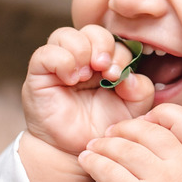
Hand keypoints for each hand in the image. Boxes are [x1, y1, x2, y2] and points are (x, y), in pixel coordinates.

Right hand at [22, 25, 154, 155]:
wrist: (78, 151)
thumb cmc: (103, 128)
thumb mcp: (132, 109)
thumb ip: (141, 90)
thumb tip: (131, 76)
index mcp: (105, 61)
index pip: (114, 40)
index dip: (120, 53)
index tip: (119, 76)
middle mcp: (81, 58)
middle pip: (91, 31)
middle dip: (103, 46)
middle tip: (106, 70)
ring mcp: (58, 64)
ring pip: (66, 35)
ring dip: (82, 50)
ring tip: (86, 76)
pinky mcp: (39, 74)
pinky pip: (45, 53)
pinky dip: (62, 61)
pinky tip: (71, 79)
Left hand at [78, 104, 181, 181]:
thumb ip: (181, 150)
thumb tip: (146, 121)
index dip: (160, 114)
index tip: (144, 121)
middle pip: (147, 131)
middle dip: (123, 129)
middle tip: (110, 134)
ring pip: (124, 149)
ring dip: (103, 145)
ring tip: (94, 147)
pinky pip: (108, 171)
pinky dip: (93, 162)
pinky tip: (87, 161)